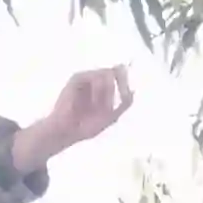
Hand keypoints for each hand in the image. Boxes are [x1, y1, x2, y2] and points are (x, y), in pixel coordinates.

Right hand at [10, 67, 131, 176]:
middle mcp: (96, 79)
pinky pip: (95, 77)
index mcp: (104, 87)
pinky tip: (94, 104)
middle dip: (118, 88)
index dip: (126, 82)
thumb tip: (134, 91)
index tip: (127, 95)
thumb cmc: (86, 126)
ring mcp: (86, 78)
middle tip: (113, 105)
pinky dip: (98, 91)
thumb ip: (123, 104)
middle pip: (116, 71)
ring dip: (108, 92)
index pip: (120, 74)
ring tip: (101, 108)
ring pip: (107, 73)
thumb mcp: (111, 117)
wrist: (68, 132)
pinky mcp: (78, 78)